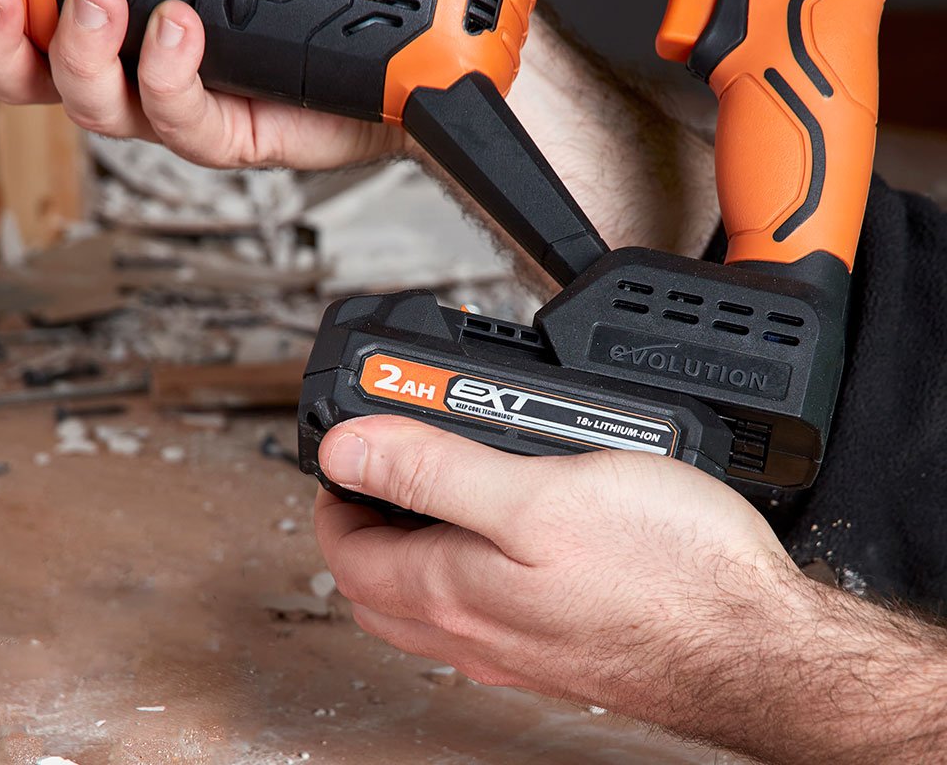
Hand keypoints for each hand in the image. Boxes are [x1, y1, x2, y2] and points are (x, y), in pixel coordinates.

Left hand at [314, 417, 946, 764]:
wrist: (758, 644)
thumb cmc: (666, 572)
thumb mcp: (537, 494)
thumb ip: (434, 471)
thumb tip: (347, 450)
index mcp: (452, 590)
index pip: (346, 548)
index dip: (334, 492)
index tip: (347, 448)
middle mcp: (474, 630)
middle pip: (376, 580)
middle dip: (361, 521)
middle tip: (379, 467)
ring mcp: (514, 644)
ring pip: (425, 598)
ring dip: (409, 544)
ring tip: (433, 487)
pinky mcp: (556, 642)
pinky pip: (479, 608)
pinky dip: (464, 565)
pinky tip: (502, 533)